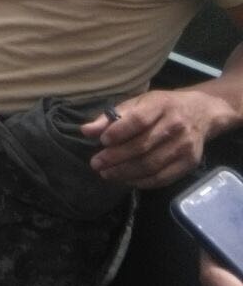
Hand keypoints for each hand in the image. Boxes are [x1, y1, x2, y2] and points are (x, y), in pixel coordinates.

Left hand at [81, 88, 218, 188]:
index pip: (138, 120)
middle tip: (96, 163)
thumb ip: (112, 117)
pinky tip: (126, 180)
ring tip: (107, 174)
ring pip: (151, 165)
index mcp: (161, 105)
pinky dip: (142, 182)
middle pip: (143, 146)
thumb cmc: (162, 106)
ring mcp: (184, 146)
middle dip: (116, 157)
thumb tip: (85, 131)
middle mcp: (175, 125)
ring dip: (125, 172)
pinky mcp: (190, 163)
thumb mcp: (138, 103)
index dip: (119, 132)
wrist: (200, 113)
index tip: (102, 142)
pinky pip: (162, 178)